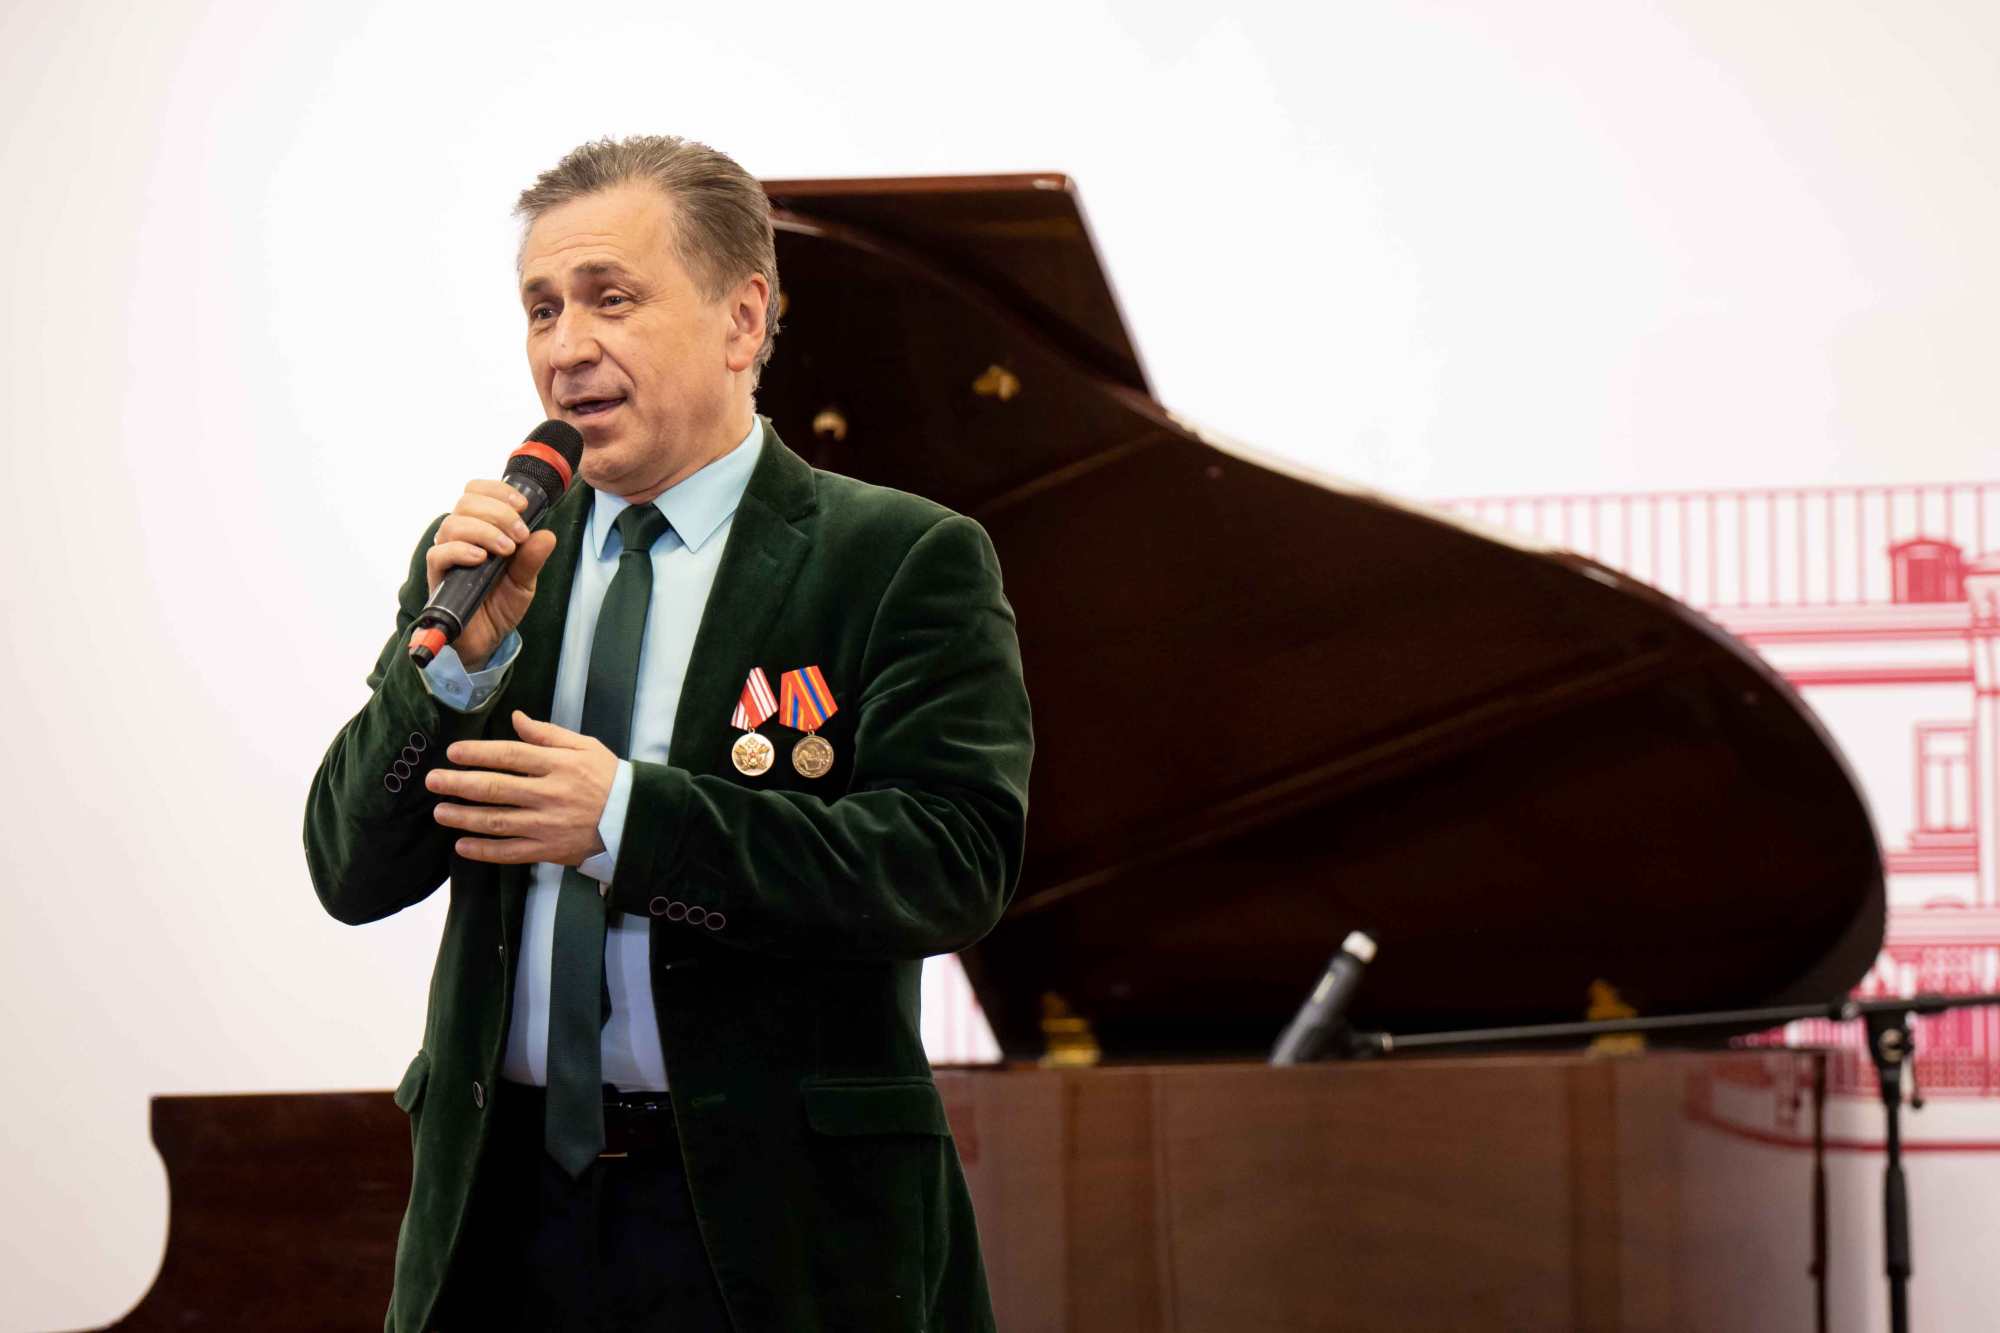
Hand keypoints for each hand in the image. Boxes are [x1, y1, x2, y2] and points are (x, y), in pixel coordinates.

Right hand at [425, 480, 559, 668]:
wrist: (488, 639)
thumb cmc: (501, 604)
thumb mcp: (525, 581)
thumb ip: (533, 558)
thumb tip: (546, 534)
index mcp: (481, 529)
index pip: (477, 492)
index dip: (498, 491)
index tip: (523, 505)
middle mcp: (461, 537)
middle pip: (466, 503)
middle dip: (498, 512)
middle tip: (519, 534)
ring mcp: (447, 556)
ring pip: (453, 524)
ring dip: (484, 531)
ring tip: (506, 549)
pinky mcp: (438, 577)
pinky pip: (438, 554)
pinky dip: (460, 551)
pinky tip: (481, 559)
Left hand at [426, 711, 617, 866]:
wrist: (634, 819)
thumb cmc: (608, 778)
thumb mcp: (585, 746)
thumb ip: (548, 734)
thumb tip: (516, 718)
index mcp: (558, 765)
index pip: (510, 756)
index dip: (478, 754)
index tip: (453, 753)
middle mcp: (549, 794)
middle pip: (496, 788)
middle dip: (460, 784)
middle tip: (433, 781)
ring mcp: (547, 825)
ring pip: (498, 822)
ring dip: (464, 817)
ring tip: (440, 812)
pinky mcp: (549, 850)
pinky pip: (511, 853)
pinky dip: (485, 851)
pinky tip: (462, 847)